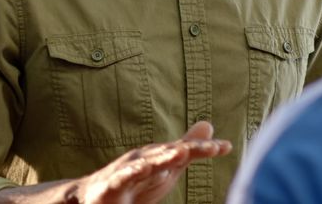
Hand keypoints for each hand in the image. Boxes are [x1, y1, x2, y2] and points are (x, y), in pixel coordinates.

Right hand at [72, 121, 231, 203]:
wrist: (95, 198)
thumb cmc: (135, 183)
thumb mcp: (166, 168)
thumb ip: (187, 149)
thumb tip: (209, 125)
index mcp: (158, 158)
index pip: (185, 151)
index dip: (205, 148)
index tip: (226, 147)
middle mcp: (144, 160)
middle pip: (170, 154)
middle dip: (190, 149)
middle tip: (211, 147)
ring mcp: (127, 171)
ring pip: (148, 163)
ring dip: (164, 157)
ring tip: (182, 153)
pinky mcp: (112, 185)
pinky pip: (123, 178)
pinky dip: (132, 172)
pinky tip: (142, 168)